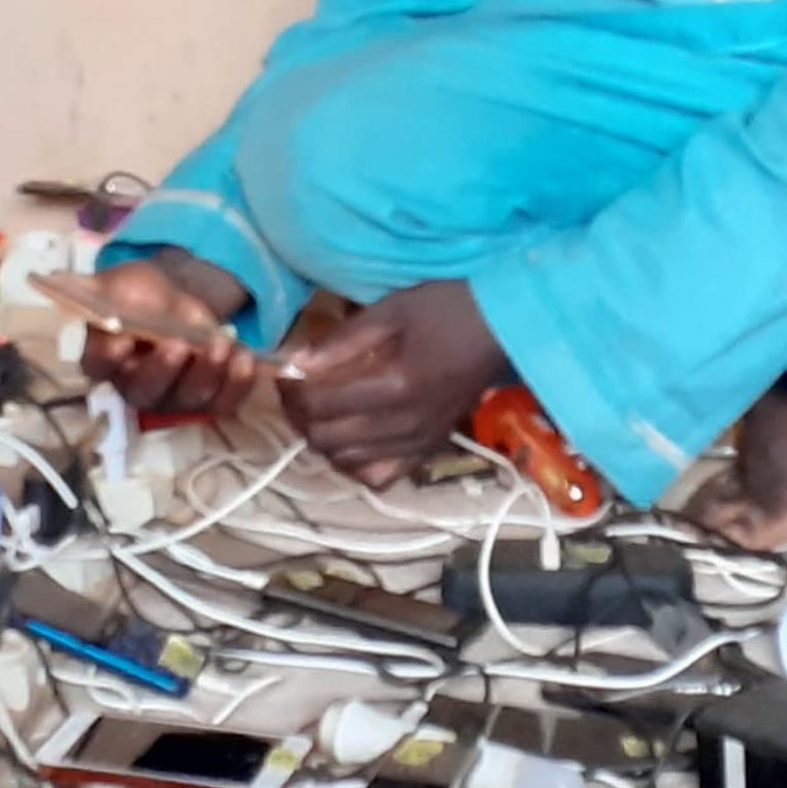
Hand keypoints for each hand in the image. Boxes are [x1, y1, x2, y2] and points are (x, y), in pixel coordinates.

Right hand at [78, 251, 260, 417]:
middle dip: (165, 369)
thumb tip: (56, 281)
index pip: (99, 367)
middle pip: (146, 392)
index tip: (122, 340)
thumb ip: (97, 289)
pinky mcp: (207, 399)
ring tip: (223, 343)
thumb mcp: (119, 283)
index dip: (109, 358)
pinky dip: (238, 384)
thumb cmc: (139, 294)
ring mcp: (172, 398)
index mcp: (103, 359)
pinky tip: (246, 358)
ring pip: (189, 399)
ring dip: (209, 372)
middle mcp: (134, 387)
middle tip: (181, 343)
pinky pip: (224, 403)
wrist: (177, 299)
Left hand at [282, 278, 510, 487]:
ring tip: (320, 413)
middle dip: (300, 418)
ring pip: (348, 462)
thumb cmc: (447, 310)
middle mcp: (406, 425)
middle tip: (295, 393)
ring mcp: (419, 444)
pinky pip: (380, 477)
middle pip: (327, 440)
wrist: (503, 329)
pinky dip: (357, 464)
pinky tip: (354, 439)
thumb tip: (295, 365)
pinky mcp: (429, 451)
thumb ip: (342, 341)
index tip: (283, 375)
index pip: (321, 406)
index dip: (291, 393)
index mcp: (395, 386)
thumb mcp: (392, 310)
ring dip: (323, 440)